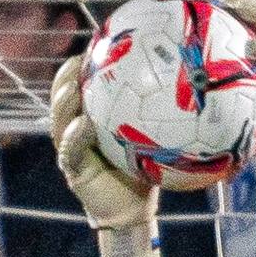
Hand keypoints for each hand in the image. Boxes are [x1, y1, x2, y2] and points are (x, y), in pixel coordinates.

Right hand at [48, 55, 159, 256]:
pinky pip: (69, 149)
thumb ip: (163, 116)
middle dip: (65, 79)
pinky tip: (85, 125)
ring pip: (60, 121)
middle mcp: (76, 131)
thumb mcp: (153, 140)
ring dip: (64, 103)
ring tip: (75, 89)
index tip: (94, 45)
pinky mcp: (72, 170)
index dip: (81, 66)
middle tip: (79, 62)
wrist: (132, 210)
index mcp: (91, 119)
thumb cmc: (145, 172)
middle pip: (61, 99)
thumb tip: (196, 89)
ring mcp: (70, 150)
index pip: (79, 87)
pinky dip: (76, 136)